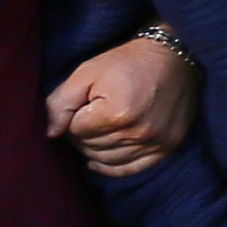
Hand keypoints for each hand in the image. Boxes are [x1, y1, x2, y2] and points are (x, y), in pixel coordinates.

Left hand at [44, 34, 199, 175]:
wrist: (174, 56)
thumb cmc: (127, 61)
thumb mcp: (87, 71)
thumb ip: (61, 102)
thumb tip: (52, 134)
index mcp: (115, 113)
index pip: (75, 131)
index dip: (73, 117)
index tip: (82, 104)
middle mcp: (136, 133)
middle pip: (90, 147)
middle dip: (82, 134)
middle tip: (87, 116)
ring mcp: (154, 143)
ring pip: (107, 160)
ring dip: (94, 148)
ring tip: (96, 130)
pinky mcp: (167, 147)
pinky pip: (130, 169)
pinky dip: (110, 168)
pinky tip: (97, 161)